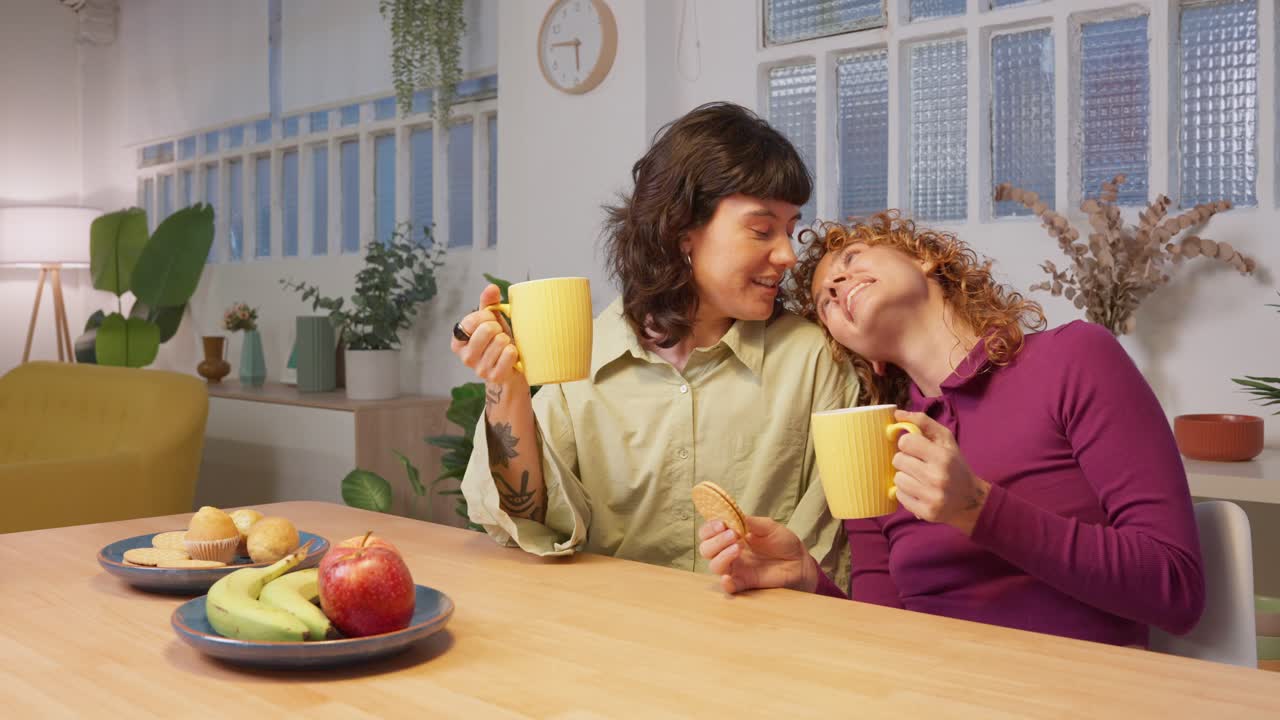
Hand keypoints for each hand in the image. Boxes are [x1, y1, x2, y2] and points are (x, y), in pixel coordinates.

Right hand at [450, 284, 522, 385]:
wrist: (513, 368)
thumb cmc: (499, 342)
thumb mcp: (492, 321)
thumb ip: (489, 304)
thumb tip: (491, 288)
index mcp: (458, 341)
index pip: (471, 320)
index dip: (486, 317)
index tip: (491, 322)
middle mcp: (465, 357)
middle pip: (486, 330)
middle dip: (498, 328)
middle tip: (500, 334)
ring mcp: (479, 369)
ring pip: (500, 341)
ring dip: (507, 340)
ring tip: (506, 345)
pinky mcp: (494, 377)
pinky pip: (509, 354)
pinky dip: (514, 351)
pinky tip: (512, 355)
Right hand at [697, 515, 815, 593]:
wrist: (800, 562)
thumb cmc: (783, 543)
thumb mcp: (768, 526)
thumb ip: (750, 521)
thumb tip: (732, 516)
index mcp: (731, 536)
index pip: (709, 532)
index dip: (710, 528)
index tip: (721, 523)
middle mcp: (729, 553)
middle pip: (706, 549)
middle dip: (715, 540)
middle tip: (733, 534)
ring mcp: (736, 569)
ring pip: (714, 566)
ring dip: (721, 555)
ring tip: (738, 547)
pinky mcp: (744, 583)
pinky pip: (728, 587)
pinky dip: (725, 582)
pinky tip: (728, 577)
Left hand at [890, 409, 989, 534]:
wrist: (971, 500)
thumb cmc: (955, 465)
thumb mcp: (945, 439)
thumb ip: (922, 422)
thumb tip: (896, 413)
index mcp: (943, 456)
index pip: (905, 442)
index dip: (907, 444)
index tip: (915, 448)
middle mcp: (937, 477)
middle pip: (898, 460)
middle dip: (905, 460)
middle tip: (918, 464)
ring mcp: (931, 497)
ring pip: (897, 479)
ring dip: (904, 477)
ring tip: (919, 478)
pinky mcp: (926, 512)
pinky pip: (899, 496)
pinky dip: (905, 492)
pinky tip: (919, 491)